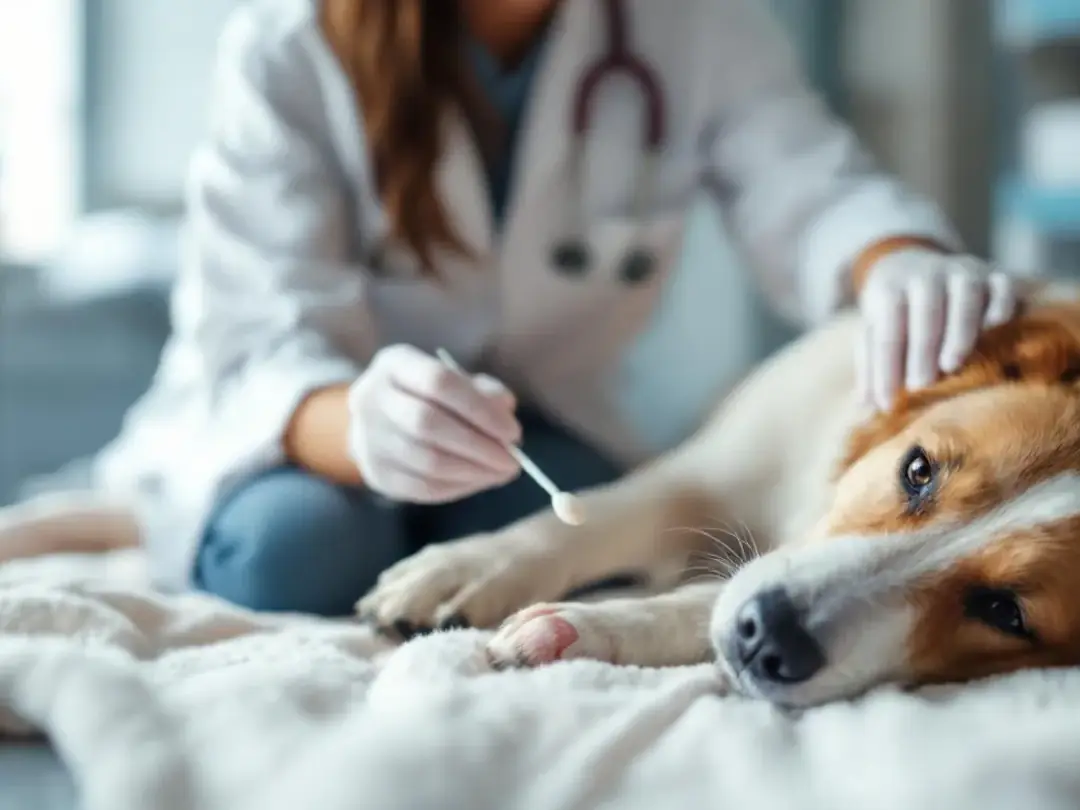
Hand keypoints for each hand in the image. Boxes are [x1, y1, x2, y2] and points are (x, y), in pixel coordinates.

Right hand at [347, 345, 520, 502]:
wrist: (379, 423)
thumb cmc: (431, 397)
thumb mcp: (457, 381)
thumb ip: (484, 392)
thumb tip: (505, 414)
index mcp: (395, 364)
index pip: (439, 382)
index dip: (480, 409)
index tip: (513, 432)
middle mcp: (372, 397)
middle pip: (428, 424)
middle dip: (478, 446)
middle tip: (512, 461)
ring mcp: (368, 438)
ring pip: (426, 461)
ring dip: (473, 471)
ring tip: (501, 472)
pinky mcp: (375, 473)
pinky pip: (421, 487)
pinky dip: (459, 487)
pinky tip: (480, 481)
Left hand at [857, 250, 1017, 410]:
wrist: (915, 265)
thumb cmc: (895, 313)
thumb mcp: (875, 332)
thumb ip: (871, 365)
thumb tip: (865, 406)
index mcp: (890, 290)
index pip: (887, 331)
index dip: (885, 368)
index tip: (887, 402)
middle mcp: (926, 276)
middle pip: (925, 310)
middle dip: (921, 349)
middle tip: (919, 385)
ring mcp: (962, 272)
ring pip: (965, 294)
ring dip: (959, 330)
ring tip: (950, 365)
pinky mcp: (994, 275)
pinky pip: (1002, 284)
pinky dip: (1001, 303)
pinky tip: (995, 326)